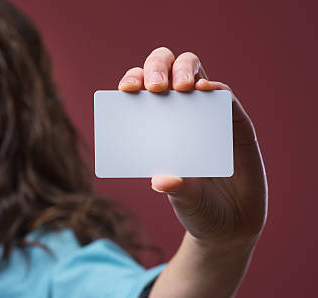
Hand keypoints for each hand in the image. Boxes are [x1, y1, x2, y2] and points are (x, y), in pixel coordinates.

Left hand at [118, 47, 267, 246]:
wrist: (232, 224)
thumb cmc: (198, 206)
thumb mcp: (184, 201)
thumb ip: (175, 189)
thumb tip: (161, 181)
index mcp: (155, 126)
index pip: (140, 91)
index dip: (133, 81)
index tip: (126, 90)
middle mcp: (179, 112)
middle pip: (165, 70)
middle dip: (157, 68)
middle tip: (156, 87)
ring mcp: (207, 113)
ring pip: (194, 71)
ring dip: (185, 70)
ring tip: (181, 87)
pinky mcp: (235, 122)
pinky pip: (224, 97)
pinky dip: (216, 89)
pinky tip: (206, 90)